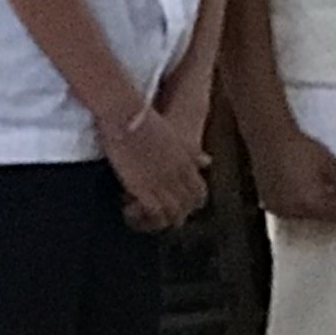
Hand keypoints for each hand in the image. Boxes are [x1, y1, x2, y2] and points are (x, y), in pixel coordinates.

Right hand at [103, 103, 207, 231]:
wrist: (127, 115)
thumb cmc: (146, 121)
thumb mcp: (176, 137)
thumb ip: (192, 153)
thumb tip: (208, 161)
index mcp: (187, 163)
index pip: (199, 194)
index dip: (190, 204)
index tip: (179, 206)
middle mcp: (177, 176)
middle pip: (186, 208)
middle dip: (174, 215)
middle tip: (156, 214)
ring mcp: (162, 183)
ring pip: (171, 215)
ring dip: (157, 219)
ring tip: (140, 215)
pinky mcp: (144, 188)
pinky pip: (151, 214)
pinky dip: (141, 217)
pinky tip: (127, 209)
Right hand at [246, 123, 335, 225]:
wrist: (270, 139)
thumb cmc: (304, 150)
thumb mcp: (331, 165)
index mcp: (313, 204)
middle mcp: (296, 213)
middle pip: (319, 218)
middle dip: (324, 204)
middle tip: (320, 183)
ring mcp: (280, 211)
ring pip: (303, 217)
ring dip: (307, 205)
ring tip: (304, 182)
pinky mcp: (269, 206)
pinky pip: (288, 212)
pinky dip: (292, 204)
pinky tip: (290, 186)